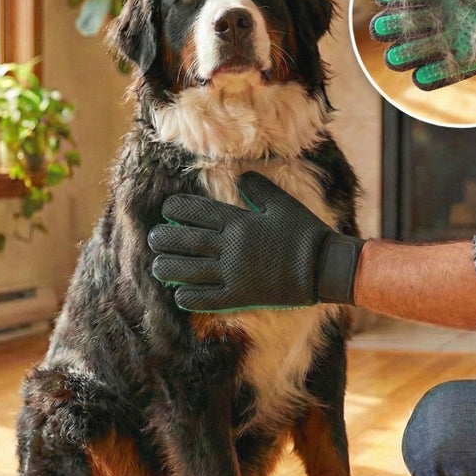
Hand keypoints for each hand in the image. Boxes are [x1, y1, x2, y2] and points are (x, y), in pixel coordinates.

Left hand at [148, 172, 364, 311]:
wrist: (322, 268)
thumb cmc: (304, 233)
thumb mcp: (282, 204)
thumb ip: (258, 190)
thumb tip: (241, 177)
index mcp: (239, 222)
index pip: (199, 213)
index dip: (178, 210)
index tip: (167, 210)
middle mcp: (231, 247)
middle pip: (188, 241)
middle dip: (166, 239)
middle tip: (153, 239)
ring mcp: (234, 274)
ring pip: (191, 270)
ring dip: (171, 268)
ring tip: (157, 266)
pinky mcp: (241, 296)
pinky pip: (208, 298)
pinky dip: (191, 297)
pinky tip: (179, 295)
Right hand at [370, 0, 475, 90]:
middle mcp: (438, 18)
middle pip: (403, 25)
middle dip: (389, 27)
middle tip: (383, 27)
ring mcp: (447, 40)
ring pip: (413, 52)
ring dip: (402, 55)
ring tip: (395, 56)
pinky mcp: (460, 61)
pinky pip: (435, 75)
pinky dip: (427, 77)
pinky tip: (423, 73)